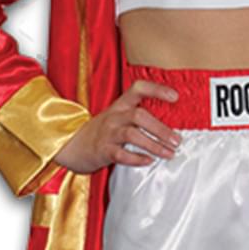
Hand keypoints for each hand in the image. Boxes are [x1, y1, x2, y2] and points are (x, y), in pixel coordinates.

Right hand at [53, 80, 182, 173]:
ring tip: (169, 153)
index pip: (138, 88)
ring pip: (132, 135)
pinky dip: (137, 158)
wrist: (71, 145)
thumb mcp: (117, 117)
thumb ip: (138, 117)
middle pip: (139, 116)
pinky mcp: (102, 151)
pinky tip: (149, 161)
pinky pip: (121, 155)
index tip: (175, 96)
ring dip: (154, 144)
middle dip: (161, 128)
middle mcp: (114, 116)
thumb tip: (171, 127)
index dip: (156, 89)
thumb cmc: (102, 132)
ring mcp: (107, 133)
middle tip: (177, 140)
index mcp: (120, 105)